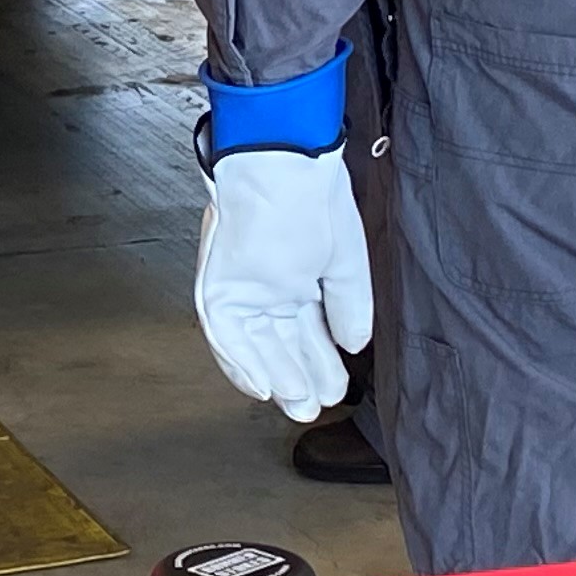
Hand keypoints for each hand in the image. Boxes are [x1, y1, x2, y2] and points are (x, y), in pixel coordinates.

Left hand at [194, 146, 371, 420]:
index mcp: (300, 275)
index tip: (337, 388)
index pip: (310, 330)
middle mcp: (269, 286)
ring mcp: (242, 287)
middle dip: (301, 377)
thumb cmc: (314, 199)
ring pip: (255, 345)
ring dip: (276, 375)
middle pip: (282, 343)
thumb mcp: (346, 262)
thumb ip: (349, 307)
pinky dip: (242, 363)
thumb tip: (355, 346)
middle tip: (315, 406)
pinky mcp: (220, 287)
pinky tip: (263, 386)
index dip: (324, 360)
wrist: (283, 169)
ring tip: (298, 403)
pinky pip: (226, 335)